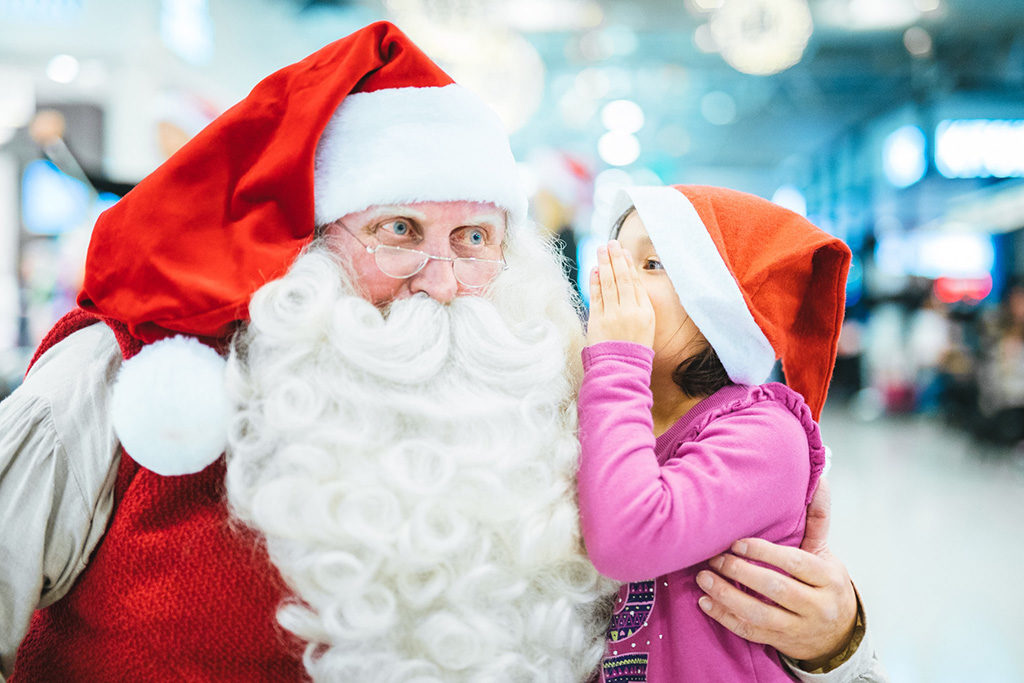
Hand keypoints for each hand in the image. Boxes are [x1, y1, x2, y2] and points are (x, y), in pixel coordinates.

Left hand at [587, 240, 655, 347]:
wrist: (621, 369)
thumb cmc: (633, 347)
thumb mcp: (645, 325)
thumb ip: (639, 303)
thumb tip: (629, 281)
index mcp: (645, 312)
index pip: (636, 283)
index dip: (629, 265)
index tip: (624, 252)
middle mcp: (630, 311)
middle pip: (623, 279)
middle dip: (617, 258)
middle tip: (612, 242)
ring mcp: (613, 316)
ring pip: (609, 284)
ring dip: (605, 264)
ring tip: (602, 248)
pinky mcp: (598, 321)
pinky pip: (596, 296)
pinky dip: (595, 281)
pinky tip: (594, 269)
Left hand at [695, 478, 857, 665]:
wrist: (838, 634)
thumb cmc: (825, 583)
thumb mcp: (824, 551)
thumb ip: (818, 517)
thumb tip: (820, 479)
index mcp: (828, 579)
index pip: (795, 564)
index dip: (763, 552)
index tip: (736, 542)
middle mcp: (817, 606)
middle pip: (775, 589)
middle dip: (741, 572)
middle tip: (714, 557)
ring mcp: (798, 628)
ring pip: (759, 614)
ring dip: (727, 596)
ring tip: (703, 578)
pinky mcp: (781, 642)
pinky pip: (750, 632)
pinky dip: (725, 618)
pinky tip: (705, 603)